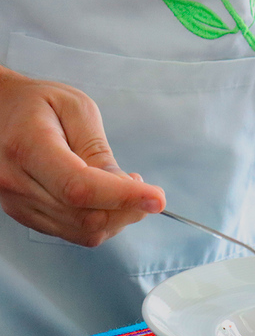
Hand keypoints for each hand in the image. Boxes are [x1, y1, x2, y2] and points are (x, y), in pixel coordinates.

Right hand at [0, 68, 165, 246]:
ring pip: (83, 231)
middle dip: (128, 208)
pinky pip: (74, 232)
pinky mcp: (26, 215)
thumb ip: (98, 149)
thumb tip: (125, 187)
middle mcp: (16, 182)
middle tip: (143, 187)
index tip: (157, 198)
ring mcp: (17, 204)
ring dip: (118, 217)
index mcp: (27, 147)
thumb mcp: (75, 108)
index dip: (124, 197)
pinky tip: (107, 198)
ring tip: (124, 187)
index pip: (80, 188)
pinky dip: (101, 221)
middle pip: (86, 217)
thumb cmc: (36, 104)